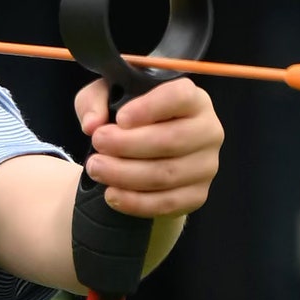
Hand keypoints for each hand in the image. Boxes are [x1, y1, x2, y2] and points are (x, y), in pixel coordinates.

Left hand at [74, 76, 222, 218]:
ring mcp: (206, 165)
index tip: (120, 118)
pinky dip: (135, 202)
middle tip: (97, 143)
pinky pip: (167, 203)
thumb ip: (95, 101)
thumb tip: (92, 124)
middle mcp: (208, 130)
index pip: (179, 97)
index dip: (150, 107)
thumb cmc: (129, 117)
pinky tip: (111, 194)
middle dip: (126, 145)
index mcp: (193, 98)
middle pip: (170, 140)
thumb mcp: (107, 96)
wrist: (144, 153)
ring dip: (124, 174)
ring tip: (95, 168)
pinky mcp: (198, 195)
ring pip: (165, 174)